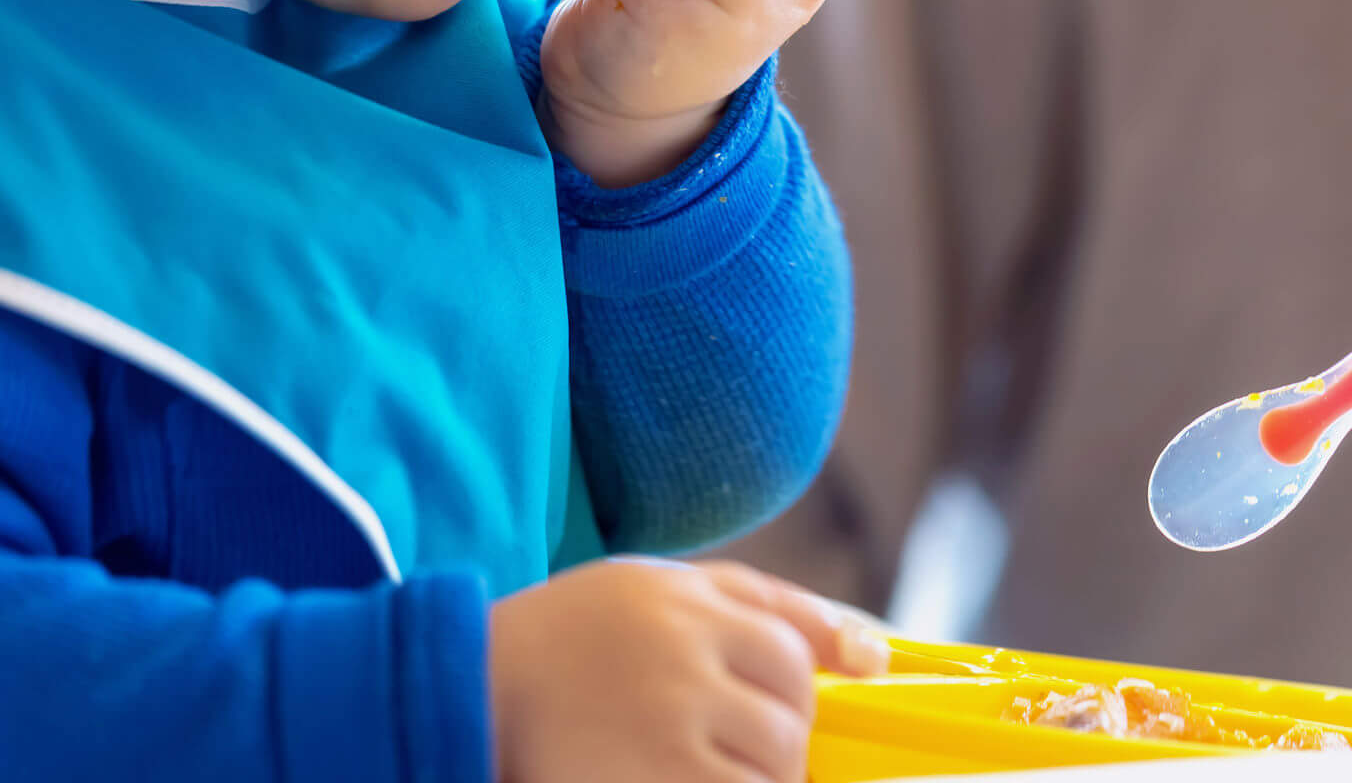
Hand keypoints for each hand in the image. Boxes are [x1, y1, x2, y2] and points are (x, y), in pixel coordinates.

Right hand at [487, 557, 889, 782]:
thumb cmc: (579, 635)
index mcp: (691, 608)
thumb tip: (878, 654)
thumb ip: (772, 605)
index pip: (792, 659)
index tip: (755, 707)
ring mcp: (666, 737)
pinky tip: (680, 778)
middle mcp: (685, 668)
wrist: (473, 689)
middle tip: (717, 746)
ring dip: (752, 782)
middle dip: (772, 746)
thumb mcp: (666, 588)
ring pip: (769, 775)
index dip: (787, 692)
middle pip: (787, 725)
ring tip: (699, 766)